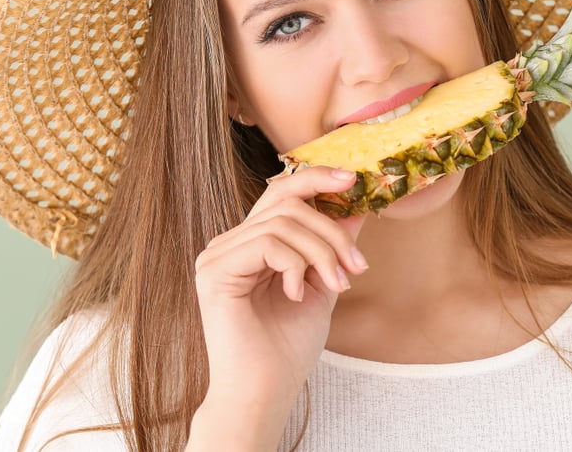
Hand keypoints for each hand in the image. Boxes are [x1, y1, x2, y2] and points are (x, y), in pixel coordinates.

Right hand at [190, 166, 367, 444]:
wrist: (265, 391)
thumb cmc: (288, 347)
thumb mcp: (322, 285)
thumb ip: (332, 246)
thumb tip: (356, 207)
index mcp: (251, 244)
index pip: (281, 194)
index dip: (316, 178)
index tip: (353, 179)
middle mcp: (230, 243)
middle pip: (285, 200)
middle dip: (331, 227)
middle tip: (357, 264)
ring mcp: (218, 255)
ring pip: (282, 223)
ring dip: (322, 252)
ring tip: (336, 285)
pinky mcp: (215, 271)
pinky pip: (267, 243)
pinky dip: (295, 265)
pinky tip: (296, 294)